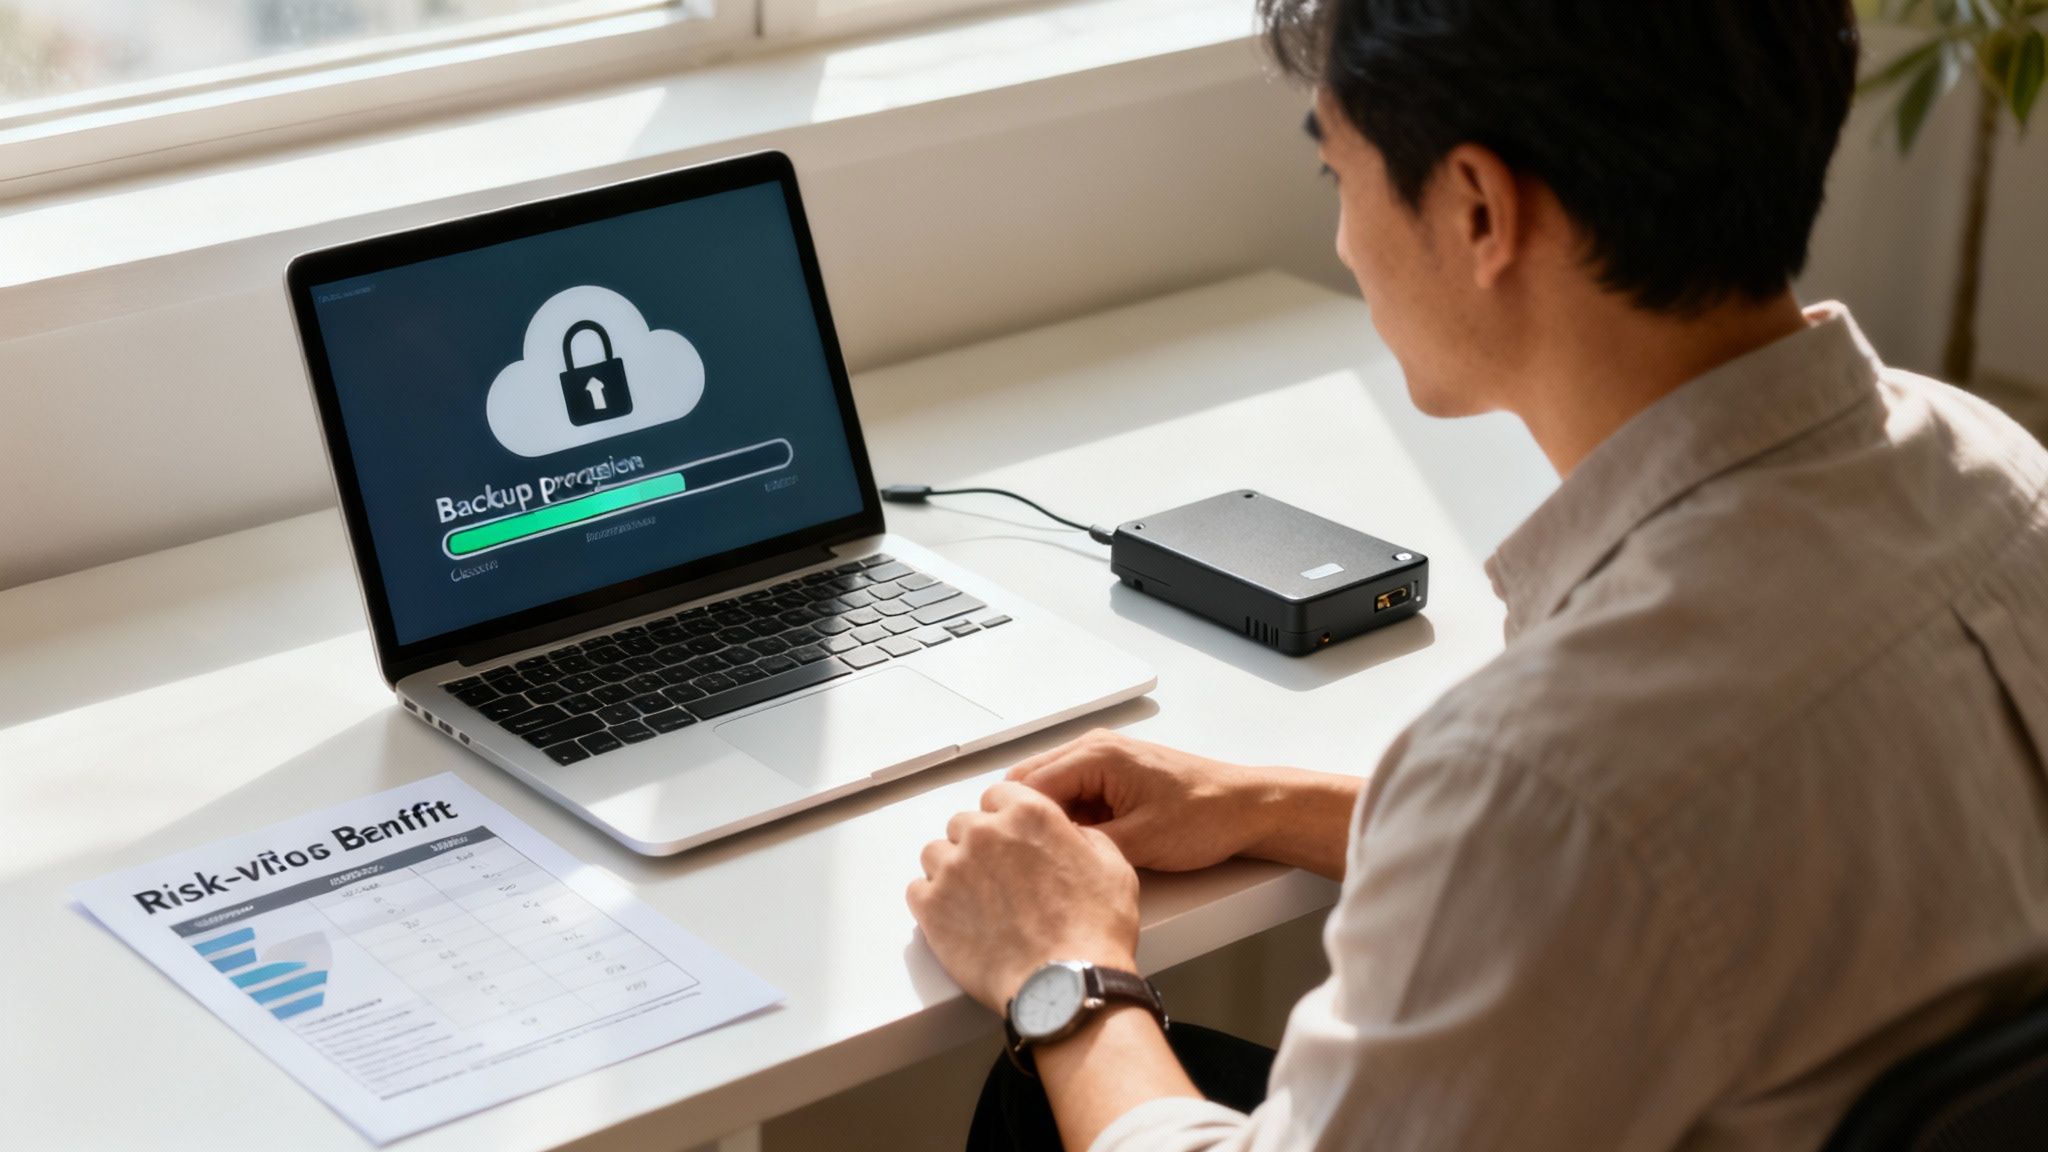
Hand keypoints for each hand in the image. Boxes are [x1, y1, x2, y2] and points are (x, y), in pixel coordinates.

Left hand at [907, 782, 1138, 1012]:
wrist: (1065, 985)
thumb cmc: (1093, 930)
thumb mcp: (1112, 865)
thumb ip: (1082, 837)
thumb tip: (1068, 835)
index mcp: (1028, 814)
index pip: (998, 795)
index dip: (1006, 818)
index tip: (1011, 839)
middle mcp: (985, 833)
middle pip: (964, 824)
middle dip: (979, 844)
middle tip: (998, 877)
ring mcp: (953, 869)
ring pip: (936, 853)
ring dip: (952, 869)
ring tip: (975, 900)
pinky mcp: (932, 907)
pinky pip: (917, 890)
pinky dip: (933, 901)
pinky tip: (957, 918)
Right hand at [1004, 729, 1281, 872]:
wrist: (1246, 808)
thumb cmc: (1206, 815)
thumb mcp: (1140, 841)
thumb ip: (1085, 844)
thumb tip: (1046, 856)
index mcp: (1097, 755)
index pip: (1029, 784)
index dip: (1014, 821)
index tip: (1007, 856)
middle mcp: (1095, 750)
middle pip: (1032, 784)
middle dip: (1025, 821)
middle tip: (1023, 862)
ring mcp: (1103, 762)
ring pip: (1051, 792)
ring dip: (1048, 822)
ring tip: (1050, 859)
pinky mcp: (1113, 778)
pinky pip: (1074, 798)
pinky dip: (1069, 822)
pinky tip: (1077, 850)